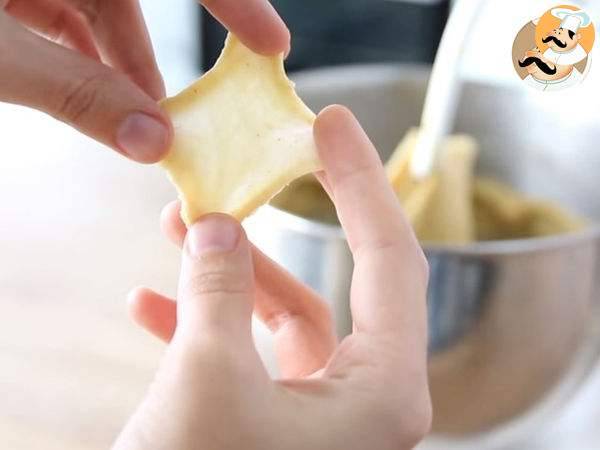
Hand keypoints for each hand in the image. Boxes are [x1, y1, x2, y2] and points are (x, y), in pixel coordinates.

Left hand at [0, 0, 288, 162]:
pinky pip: (66, 18)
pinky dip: (84, 61)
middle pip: (137, 0)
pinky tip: (92, 98)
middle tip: (182, 119)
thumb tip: (153, 143)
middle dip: (154, 62)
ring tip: (136, 123)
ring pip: (100, 13)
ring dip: (118, 69)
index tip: (273, 46)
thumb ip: (74, 94)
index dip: (236, 3)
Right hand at [115, 106, 430, 449]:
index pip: (391, 258)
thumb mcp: (209, 382)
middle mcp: (363, 401)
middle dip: (274, 231)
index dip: (363, 183)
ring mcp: (319, 414)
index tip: (333, 125)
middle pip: (331, 283)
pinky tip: (148, 303)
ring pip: (281, 317)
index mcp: (384, 394)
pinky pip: (246, 355)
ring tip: (179, 227)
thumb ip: (217, 293)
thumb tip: (214, 229)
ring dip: (227, 274)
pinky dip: (202, 326)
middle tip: (248, 171)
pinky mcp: (273, 423)